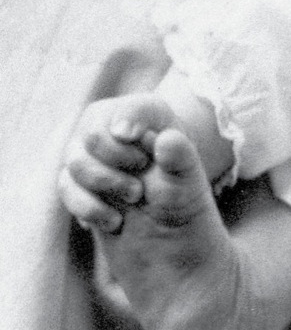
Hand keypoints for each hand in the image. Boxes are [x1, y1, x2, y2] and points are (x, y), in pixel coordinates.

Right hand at [58, 93, 173, 233]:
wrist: (163, 214)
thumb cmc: (177, 183)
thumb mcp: (187, 170)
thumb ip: (179, 154)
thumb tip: (160, 139)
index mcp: (140, 111)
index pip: (127, 112)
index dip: (134, 134)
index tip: (146, 159)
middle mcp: (106, 123)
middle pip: (93, 137)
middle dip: (119, 163)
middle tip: (144, 179)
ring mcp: (84, 150)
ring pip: (76, 163)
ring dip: (106, 185)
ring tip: (135, 197)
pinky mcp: (71, 178)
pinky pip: (65, 188)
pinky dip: (90, 208)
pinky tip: (115, 218)